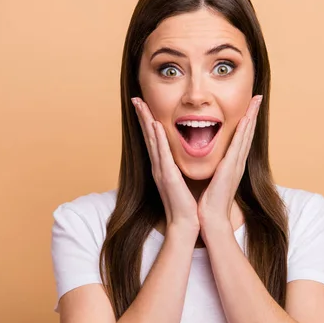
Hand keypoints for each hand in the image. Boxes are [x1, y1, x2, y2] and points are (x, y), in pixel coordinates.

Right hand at [131, 97, 199, 234]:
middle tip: (136, 98)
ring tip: (140, 105)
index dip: (148, 121)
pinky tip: (156, 126)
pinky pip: (162, 155)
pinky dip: (158, 140)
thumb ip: (178, 167)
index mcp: (163, 166)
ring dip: (146, 122)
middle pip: (148, 136)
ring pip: (152, 141)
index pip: (154, 139)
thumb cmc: (187, 203)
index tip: (144, 105)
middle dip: (142, 116)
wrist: (186, 223)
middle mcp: (158, 166)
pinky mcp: (167, 177)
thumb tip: (181, 155)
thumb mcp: (182, 180)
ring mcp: (161, 171)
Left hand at [197, 95, 262, 236]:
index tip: (250, 106)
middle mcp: (237, 162)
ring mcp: (236, 164)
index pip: (241, 138)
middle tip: (258, 97)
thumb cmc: (210, 202)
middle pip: (248, 133)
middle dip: (253, 114)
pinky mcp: (231, 168)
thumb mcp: (213, 179)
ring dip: (251, 117)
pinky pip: (238, 145)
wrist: (211, 219)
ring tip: (256, 101)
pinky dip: (244, 131)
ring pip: (246, 135)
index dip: (247, 122)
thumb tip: (214, 162)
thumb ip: (215, 169)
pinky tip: (246, 118)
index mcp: (232, 164)